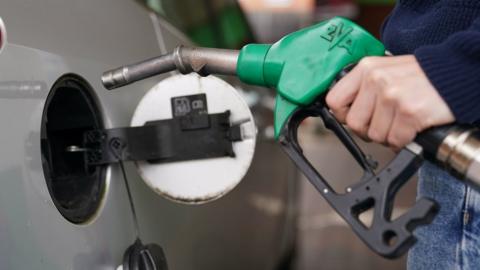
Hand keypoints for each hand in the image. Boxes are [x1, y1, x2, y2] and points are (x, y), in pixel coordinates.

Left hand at [326, 55, 454, 148]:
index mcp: (366, 68)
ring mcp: (392, 96)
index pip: (334, 100)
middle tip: (384, 123)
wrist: (456, 74)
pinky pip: (395, 140)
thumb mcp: (386, 70)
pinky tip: (411, 127)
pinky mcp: (408, 112)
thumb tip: (343, 111)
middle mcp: (376, 80)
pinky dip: (404, 140)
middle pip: (354, 123)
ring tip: (401, 122)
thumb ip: (364, 87)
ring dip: (389, 135)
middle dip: (368, 130)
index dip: (343, 115)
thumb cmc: (421, 76)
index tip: (354, 116)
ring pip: (375, 135)